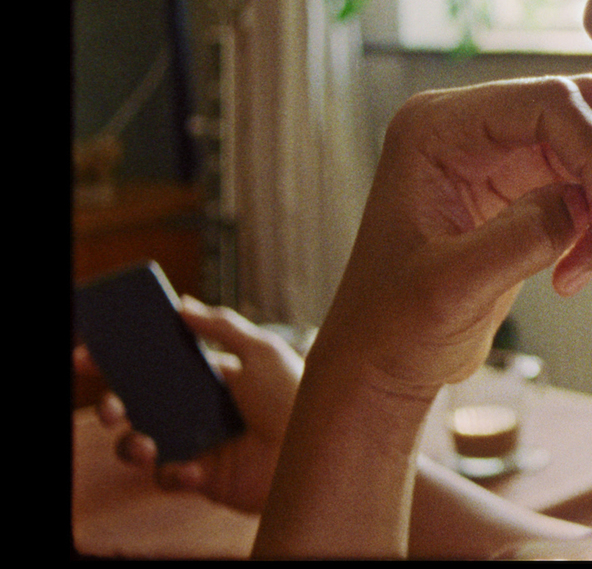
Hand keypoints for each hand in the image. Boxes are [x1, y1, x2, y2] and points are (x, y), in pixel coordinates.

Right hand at [75, 297, 303, 513]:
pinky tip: (194, 468)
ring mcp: (195, 443)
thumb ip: (222, 326)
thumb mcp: (263, 350)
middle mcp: (194, 410)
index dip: (117, 361)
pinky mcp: (201, 477)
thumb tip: (181, 303)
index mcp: (205, 377)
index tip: (86, 353)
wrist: (317, 448)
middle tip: (109, 406)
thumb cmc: (295, 396)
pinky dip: (173, 473)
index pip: (153, 366)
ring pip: (138, 445)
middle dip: (110, 406)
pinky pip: (167, 477)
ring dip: (130, 445)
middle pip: (135, 406)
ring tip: (145, 443)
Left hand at [312, 75, 591, 399]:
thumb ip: (521, 238)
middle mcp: (469, 128)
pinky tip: (575, 273)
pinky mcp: (521, 188)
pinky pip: (587, 186)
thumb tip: (588, 204)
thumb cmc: (394, 325)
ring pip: (591, 151)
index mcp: (436, 128)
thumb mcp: (453, 287)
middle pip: (578, 115)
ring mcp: (497, 156)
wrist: (383, 362)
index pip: (545, 104)